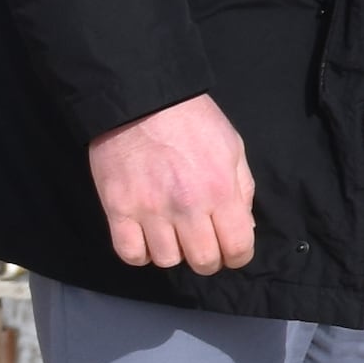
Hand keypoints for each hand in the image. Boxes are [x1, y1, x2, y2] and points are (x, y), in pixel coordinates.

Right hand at [89, 93, 257, 275]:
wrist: (142, 101)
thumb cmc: (193, 122)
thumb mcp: (233, 149)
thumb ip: (242, 191)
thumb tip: (246, 229)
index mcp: (221, 191)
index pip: (238, 247)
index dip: (239, 256)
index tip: (233, 252)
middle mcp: (187, 207)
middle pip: (203, 261)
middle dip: (208, 259)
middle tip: (203, 243)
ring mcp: (150, 210)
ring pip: (166, 261)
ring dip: (173, 253)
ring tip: (172, 234)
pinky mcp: (117, 209)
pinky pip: (129, 254)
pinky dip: (139, 253)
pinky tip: (146, 238)